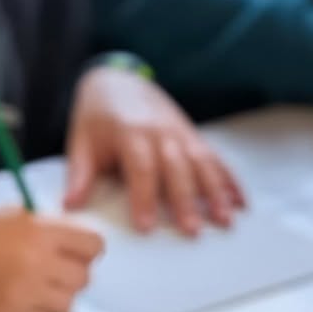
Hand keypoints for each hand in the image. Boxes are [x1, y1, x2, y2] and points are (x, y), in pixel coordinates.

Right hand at [0, 208, 102, 311]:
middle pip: (83, 278)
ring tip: (30, 292)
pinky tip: (14, 306)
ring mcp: (25, 295)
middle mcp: (37, 263)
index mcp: (39, 232)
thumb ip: (46, 228)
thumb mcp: (8, 218)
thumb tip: (75, 242)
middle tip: (49, 275)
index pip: (93, 246)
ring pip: (67, 304)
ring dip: (54, 300)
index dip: (86, 251)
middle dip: (69, 277)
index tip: (75, 254)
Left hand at [64, 66, 244, 234]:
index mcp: (130, 133)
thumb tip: (71, 206)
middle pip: (177, 168)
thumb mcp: (81, 141)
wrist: (118, 81)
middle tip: (193, 230)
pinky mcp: (192, 136)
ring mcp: (181, 133)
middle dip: (186, 200)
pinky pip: (215, 158)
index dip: (145, 197)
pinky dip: (230, 179)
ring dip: (216, 192)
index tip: (147, 226)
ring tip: (225, 219)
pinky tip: (241, 201)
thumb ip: (79, 174)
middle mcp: (160, 132)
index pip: (140, 168)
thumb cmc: (97, 117)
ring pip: (203, 163)